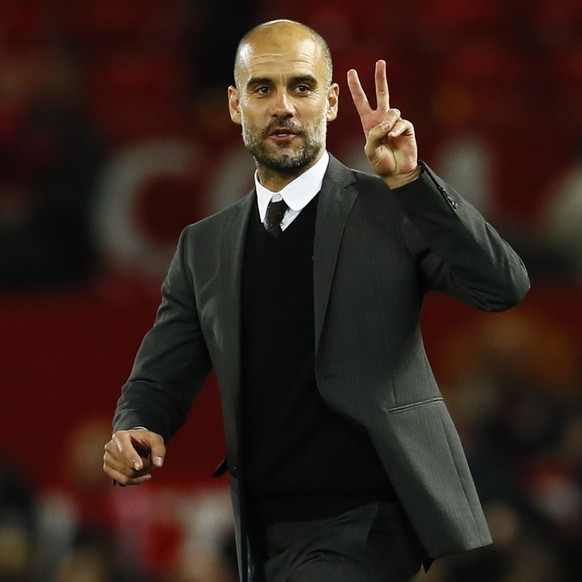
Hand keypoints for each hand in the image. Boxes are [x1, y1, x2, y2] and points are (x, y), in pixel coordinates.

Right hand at [103, 429, 165, 485]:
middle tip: (152, 461)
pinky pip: (123, 481)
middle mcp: (110, 446)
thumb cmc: (145, 440)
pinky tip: (143, 476)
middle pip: (128, 465)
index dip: (132, 459)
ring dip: (141, 474)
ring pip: (127, 475)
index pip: (124, 450)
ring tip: (147, 466)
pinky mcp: (107, 469)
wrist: (135, 442)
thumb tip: (158, 463)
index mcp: (120, 436)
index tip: (140, 467)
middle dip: (144, 467)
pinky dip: (135, 481)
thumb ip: (159, 449)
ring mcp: (107, 458)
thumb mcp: (155, 440)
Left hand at [347, 60, 419, 187]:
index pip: (361, 101)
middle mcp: (382, 119)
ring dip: (388, 123)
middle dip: (380, 78)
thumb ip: (374, 135)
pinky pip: (402, 123)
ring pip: (392, 111)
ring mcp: (395, 122)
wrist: (396, 172)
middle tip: (380, 62)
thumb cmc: (381, 163)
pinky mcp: (407, 127)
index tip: (350, 73)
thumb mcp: (370, 150)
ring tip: (387, 136)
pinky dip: (396, 130)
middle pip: (382, 93)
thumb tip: (386, 124)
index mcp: (369, 122)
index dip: (356, 88)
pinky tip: (393, 138)